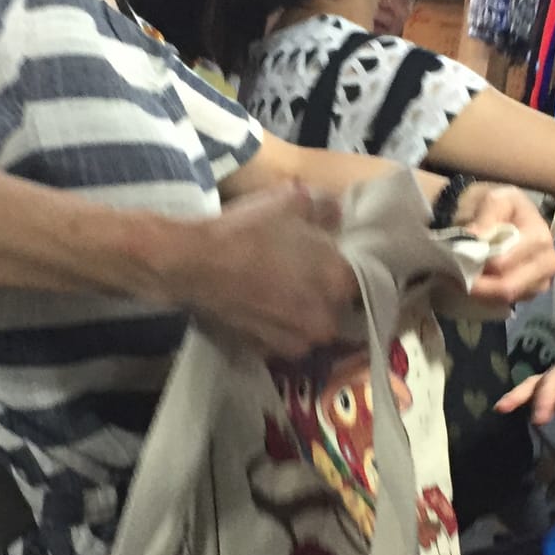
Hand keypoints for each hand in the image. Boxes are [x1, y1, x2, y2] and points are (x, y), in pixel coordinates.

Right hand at [161, 185, 357, 358]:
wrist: (195, 263)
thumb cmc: (247, 230)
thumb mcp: (291, 201)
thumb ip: (324, 209)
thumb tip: (337, 214)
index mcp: (339, 282)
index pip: (360, 278)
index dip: (343, 265)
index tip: (329, 256)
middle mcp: (326, 319)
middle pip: (336, 305)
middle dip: (324, 291)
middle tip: (303, 272)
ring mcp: (298, 341)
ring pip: (312, 325)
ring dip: (303, 311)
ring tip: (279, 291)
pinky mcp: (269, 352)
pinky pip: (286, 338)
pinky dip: (279, 325)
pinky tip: (261, 306)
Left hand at [455, 183, 554, 307]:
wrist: (507, 213)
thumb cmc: (502, 205)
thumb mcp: (495, 198)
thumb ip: (487, 216)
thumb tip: (476, 238)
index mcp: (539, 238)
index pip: (504, 263)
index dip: (477, 264)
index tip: (454, 259)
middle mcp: (547, 263)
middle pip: (508, 288)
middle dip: (476, 285)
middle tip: (451, 276)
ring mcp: (540, 282)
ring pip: (505, 299)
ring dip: (479, 292)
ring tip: (460, 278)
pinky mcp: (530, 293)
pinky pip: (505, 303)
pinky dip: (485, 296)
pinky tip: (474, 282)